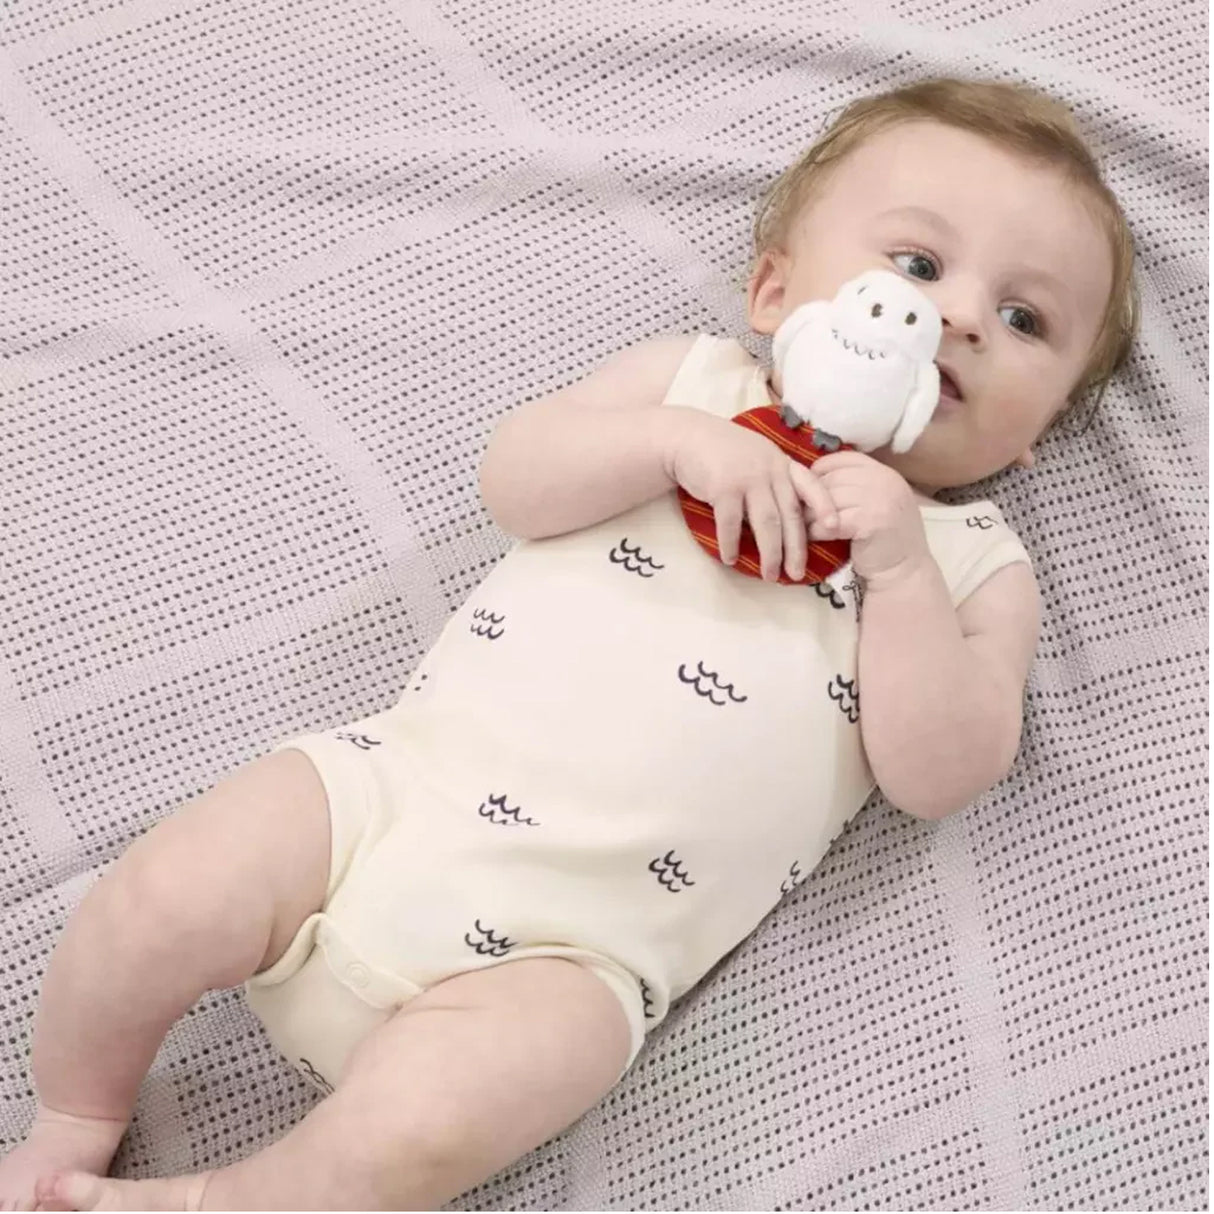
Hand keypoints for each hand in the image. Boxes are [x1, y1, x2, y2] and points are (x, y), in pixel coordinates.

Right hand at [662, 408, 836, 580]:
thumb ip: (774, 480)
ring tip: (769, 575)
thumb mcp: (758, 458)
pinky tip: (731, 559)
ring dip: (769, 553)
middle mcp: (770, 470)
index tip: (835, 527)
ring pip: (766, 523)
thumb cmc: (724, 453)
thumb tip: (788, 518)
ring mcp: (747, 478)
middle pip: (789, 514)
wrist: (688, 437)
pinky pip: (730, 524)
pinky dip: (731, 544)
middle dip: (795, 548)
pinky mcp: (723, 488)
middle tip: (796, 574)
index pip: (811, 485)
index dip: (825, 506)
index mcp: (781, 463)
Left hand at [807, 451, 929, 585]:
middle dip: (811, 496)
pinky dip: (818, 530)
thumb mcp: (873, 505)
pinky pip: (832, 520)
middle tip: (799, 513)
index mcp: (885, 473)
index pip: (843, 458)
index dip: (820, 471)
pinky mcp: (872, 521)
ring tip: (804, 527)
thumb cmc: (883, 542)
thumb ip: (853, 488)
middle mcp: (886, 480)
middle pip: (833, 477)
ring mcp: (882, 499)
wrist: (905, 573)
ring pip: (830, 498)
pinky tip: (815, 538)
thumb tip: (809, 477)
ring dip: (811, 515)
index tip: (807, 489)